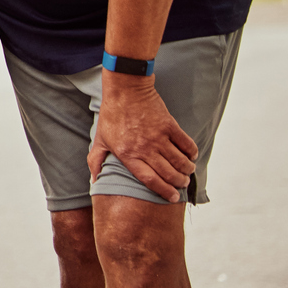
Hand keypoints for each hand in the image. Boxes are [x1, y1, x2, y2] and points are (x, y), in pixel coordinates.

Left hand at [89, 76, 197, 200]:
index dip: (163, 191)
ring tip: (187, 172)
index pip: (149, 180)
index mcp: (127, 154)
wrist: (125, 90)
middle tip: (182, 184)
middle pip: (169, 174)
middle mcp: (144, 148)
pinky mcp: (169, 125)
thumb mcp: (101, 139)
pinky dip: (192, 153)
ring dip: (187, 170)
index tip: (172, 197)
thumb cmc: (112, 115)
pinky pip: (187, 144)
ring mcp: (158, 137)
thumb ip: (96, 160)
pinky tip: (191, 156)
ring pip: (180, 161)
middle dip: (179, 183)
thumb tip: (94, 180)